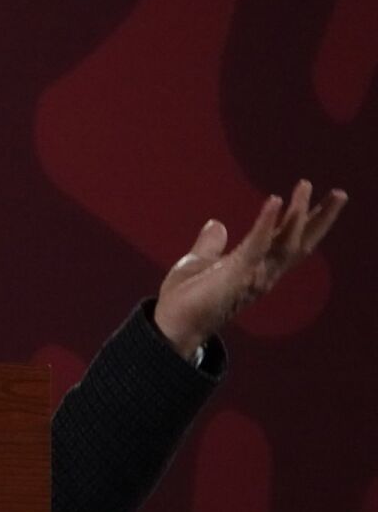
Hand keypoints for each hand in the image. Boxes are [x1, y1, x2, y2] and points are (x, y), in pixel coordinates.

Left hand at [153, 180, 347, 357]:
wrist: (171, 325)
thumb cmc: (186, 299)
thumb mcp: (199, 262)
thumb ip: (212, 244)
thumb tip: (216, 223)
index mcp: (255, 269)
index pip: (287, 241)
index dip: (306, 221)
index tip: (320, 198)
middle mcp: (262, 273)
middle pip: (299, 242)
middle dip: (320, 219)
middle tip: (340, 193)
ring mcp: (252, 275)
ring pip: (285, 241)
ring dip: (297, 213)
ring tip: (305, 185)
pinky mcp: (236, 275)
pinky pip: (257, 245)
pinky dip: (266, 222)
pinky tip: (274, 200)